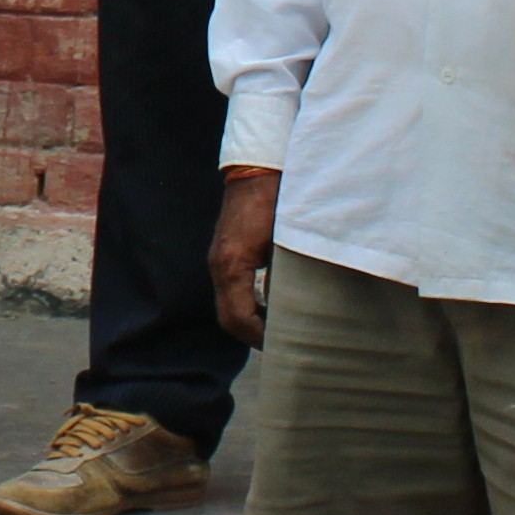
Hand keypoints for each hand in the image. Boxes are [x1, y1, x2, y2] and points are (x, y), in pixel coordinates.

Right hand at [210, 167, 280, 346]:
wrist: (257, 170)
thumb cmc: (277, 202)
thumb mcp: (287, 243)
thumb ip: (287, 276)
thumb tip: (295, 307)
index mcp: (232, 264)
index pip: (237, 318)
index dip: (259, 337)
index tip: (282, 344)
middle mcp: (219, 265)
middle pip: (227, 317)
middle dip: (252, 334)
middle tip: (280, 343)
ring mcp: (219, 259)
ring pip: (227, 305)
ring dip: (249, 320)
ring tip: (277, 328)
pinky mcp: (224, 253)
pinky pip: (230, 290)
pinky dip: (246, 305)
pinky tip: (269, 305)